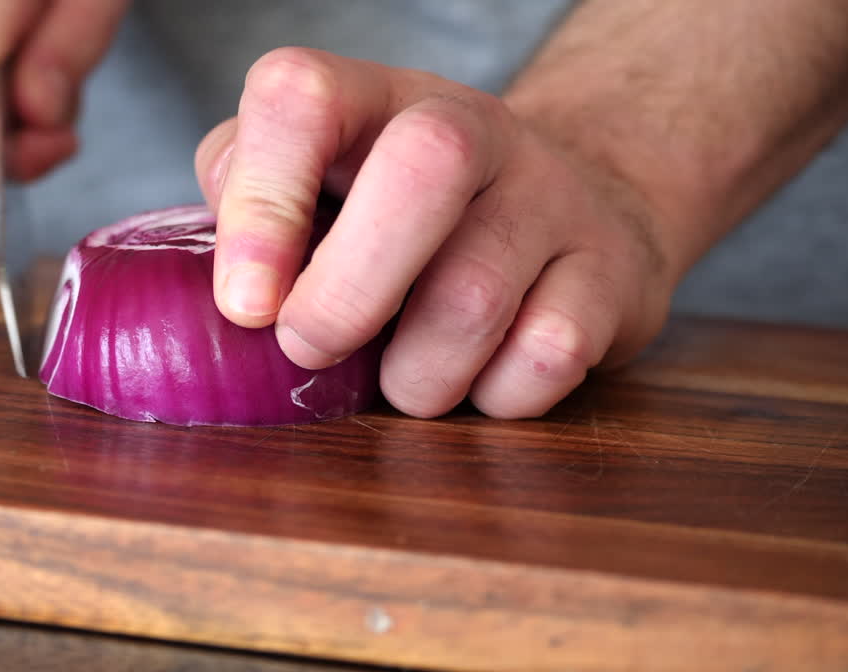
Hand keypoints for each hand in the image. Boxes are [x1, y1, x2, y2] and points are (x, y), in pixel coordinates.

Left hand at [195, 48, 678, 418]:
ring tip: (400, 380)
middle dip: (347, 296)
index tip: (245, 306)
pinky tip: (481, 379)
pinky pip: (546, 356)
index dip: (262, 204)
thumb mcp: (317, 187)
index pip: (301, 99)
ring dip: (415, 376)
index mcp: (371, 100)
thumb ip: (248, 206)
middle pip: (422, 171)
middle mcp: (471, 127)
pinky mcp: (613, 270)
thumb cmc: (403, 219)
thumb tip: (235, 288)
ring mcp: (553, 194)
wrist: (571, 211)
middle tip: (312, 351)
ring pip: (474, 298)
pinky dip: (494, 396)